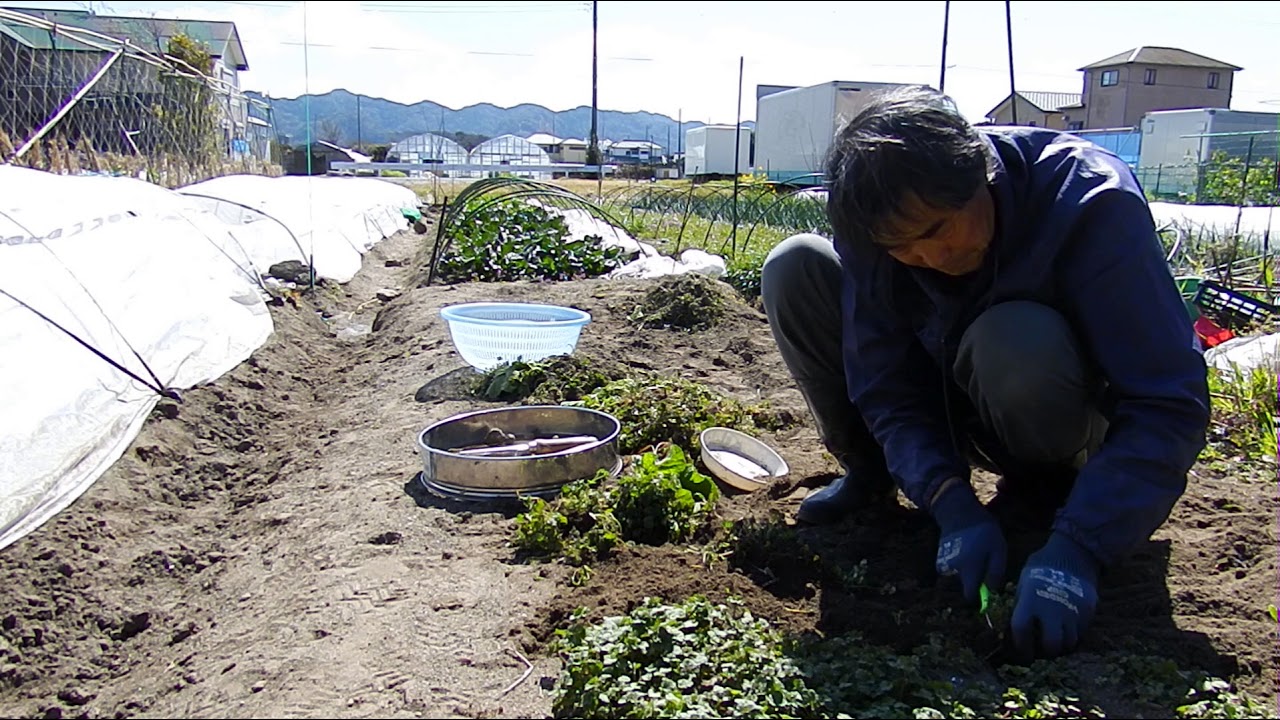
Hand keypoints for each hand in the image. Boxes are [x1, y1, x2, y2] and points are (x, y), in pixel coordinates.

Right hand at [931, 481, 1006, 603]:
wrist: (959, 511)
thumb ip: (996, 572)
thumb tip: (993, 590)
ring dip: (966, 571)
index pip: (970, 596)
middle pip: (964, 585)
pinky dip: (958, 563)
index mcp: (969, 570)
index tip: (986, 592)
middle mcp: (954, 570)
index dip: (978, 597)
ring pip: (958, 576)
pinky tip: (965, 550)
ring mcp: (945, 563)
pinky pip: (952, 567)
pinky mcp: (941, 555)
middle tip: (984, 566)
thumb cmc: (983, 531)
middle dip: (974, 581)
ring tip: (975, 554)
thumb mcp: (998, 550)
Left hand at [1011, 533, 1099, 659]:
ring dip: (1061, 645)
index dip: (1020, 646)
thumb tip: (1013, 625)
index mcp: (1031, 601)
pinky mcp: (1088, 613)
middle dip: (1045, 652)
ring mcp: (1073, 613)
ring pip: (1069, 643)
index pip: (1022, 632)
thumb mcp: (1024, 581)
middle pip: (1051, 646)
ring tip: (1055, 640)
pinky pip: (1081, 633)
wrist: (1074, 553)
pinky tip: (1067, 630)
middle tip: (1041, 649)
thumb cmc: (1043, 565)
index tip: (1021, 650)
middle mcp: (1053, 611)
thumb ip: (1021, 604)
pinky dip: (1073, 636)